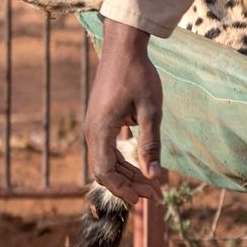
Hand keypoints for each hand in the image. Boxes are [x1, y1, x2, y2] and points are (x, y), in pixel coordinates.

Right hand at [83, 21, 167, 203]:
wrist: (123, 47)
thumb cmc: (138, 75)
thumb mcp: (151, 110)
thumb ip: (151, 143)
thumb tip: (155, 175)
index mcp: (100, 129)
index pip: (105, 172)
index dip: (124, 189)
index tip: (144, 199)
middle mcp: (91, 130)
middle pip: (105, 170)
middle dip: (129, 185)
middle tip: (156, 194)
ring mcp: (93, 125)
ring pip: (106, 161)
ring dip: (127, 174)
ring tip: (152, 182)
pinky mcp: (99, 120)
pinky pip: (107, 148)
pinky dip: (123, 160)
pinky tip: (141, 165)